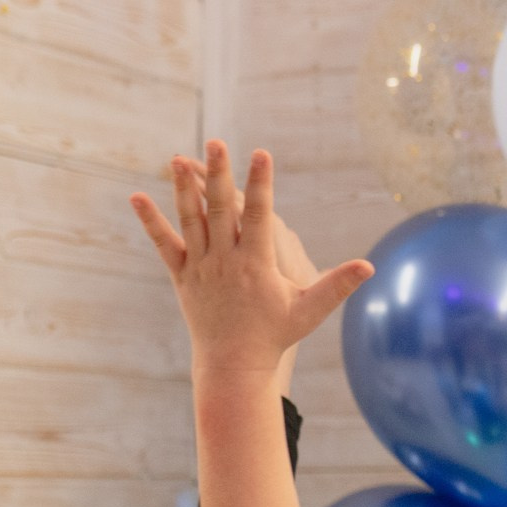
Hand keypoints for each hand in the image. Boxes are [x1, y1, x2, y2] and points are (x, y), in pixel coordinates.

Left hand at [131, 142, 373, 380]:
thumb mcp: (310, 310)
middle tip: (216, 142)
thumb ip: (338, 285)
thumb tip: (369, 266)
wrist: (233, 364)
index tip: (260, 154)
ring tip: (176, 159)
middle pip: (220, 209)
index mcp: (255, 264)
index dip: (261, 182)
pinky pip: (164, 244)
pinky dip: (150, 221)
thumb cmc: (275, 335)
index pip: (259, 215)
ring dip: (183, 189)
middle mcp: (224, 261)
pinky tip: (137, 197)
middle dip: (219, 173)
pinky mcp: (182, 276)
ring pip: (190, 220)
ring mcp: (200, 267)